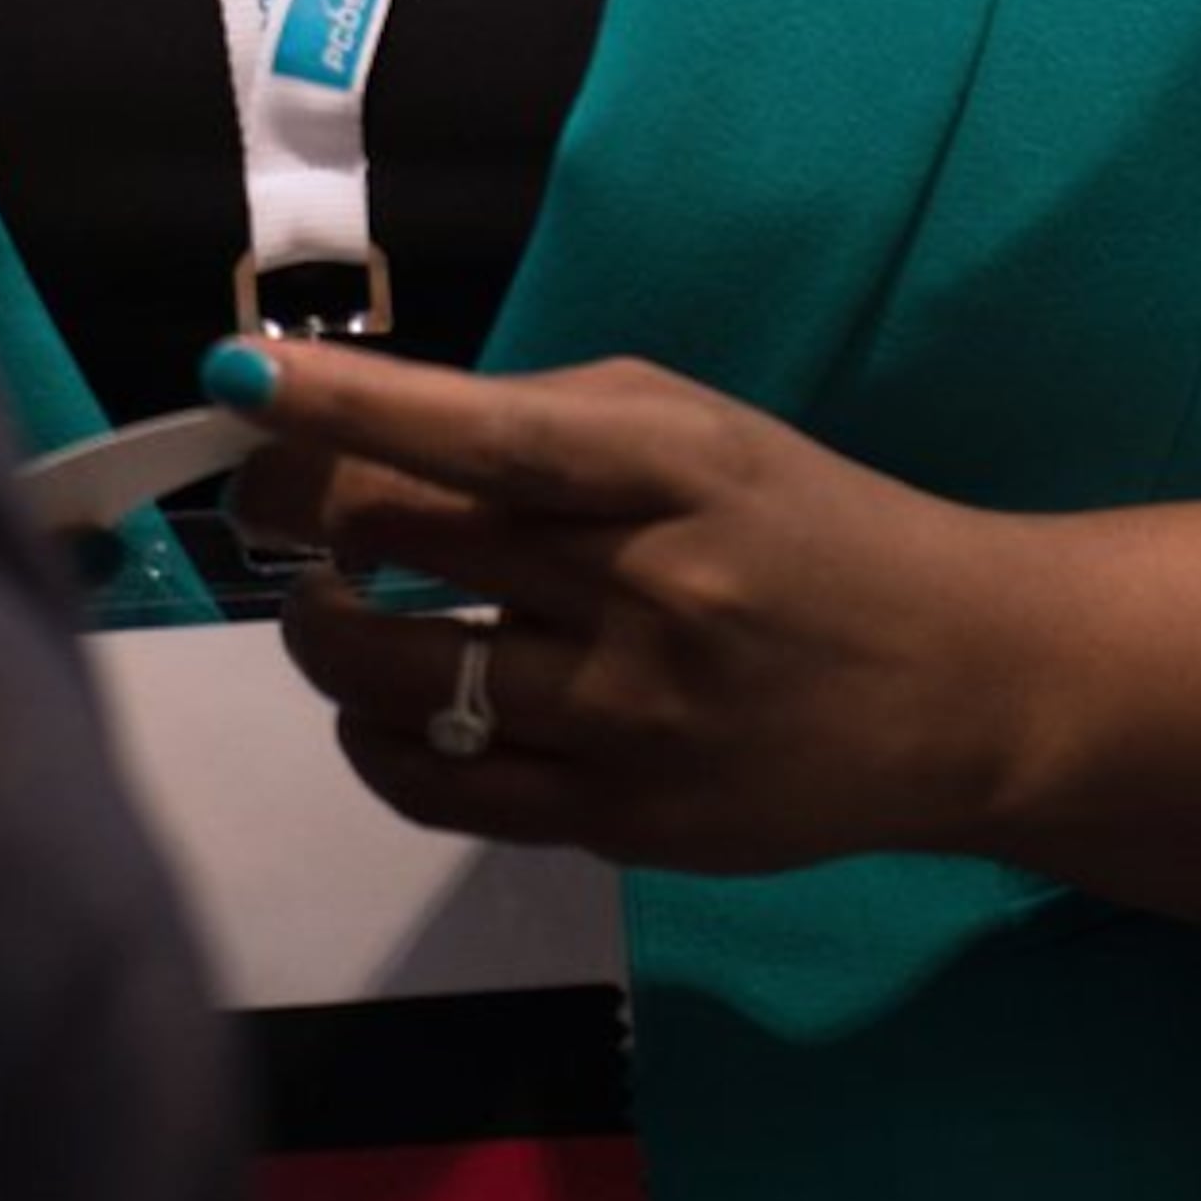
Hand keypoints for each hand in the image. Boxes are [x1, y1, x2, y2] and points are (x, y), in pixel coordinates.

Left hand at [214, 336, 1004, 878]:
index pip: (483, 429)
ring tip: (330, 602)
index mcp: (670, 464)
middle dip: (305, 509)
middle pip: (410, 540)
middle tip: (276, 495)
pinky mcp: (620, 821)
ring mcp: (632, 719)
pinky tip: (381, 703)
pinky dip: (373, 738)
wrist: (956, 686)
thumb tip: (362, 421)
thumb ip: (544, 423)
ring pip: (397, 675)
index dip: (349, 404)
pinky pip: (437, 789)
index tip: (243, 379)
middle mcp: (647, 589)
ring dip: (323, 630)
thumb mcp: (696, 434)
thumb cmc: (803, 528)